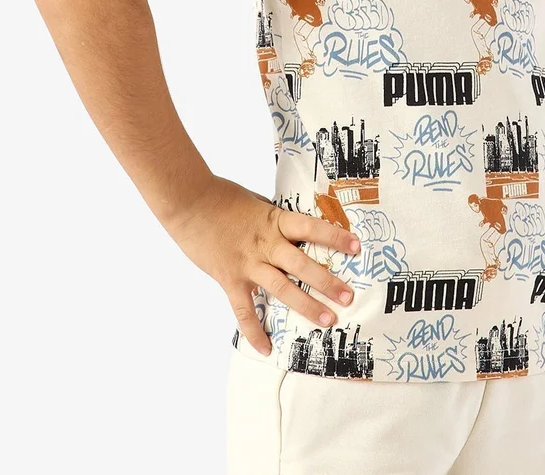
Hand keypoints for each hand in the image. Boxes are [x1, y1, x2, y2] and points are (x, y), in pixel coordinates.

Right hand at [163, 175, 360, 356]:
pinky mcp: (229, 279)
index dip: (335, 237)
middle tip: (348, 296)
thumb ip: (274, 218)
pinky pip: (244, 310)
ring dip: (306, 305)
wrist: (188, 202)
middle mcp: (265, 244)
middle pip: (302, 264)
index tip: (356, 246)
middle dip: (327, 281)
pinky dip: (254, 330)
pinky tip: (266, 348)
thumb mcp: (256, 201)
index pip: (311, 228)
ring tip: (328, 320)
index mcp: (274, 220)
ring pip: (282, 288)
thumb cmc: (222, 196)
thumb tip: (293, 228)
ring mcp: (247, 264)